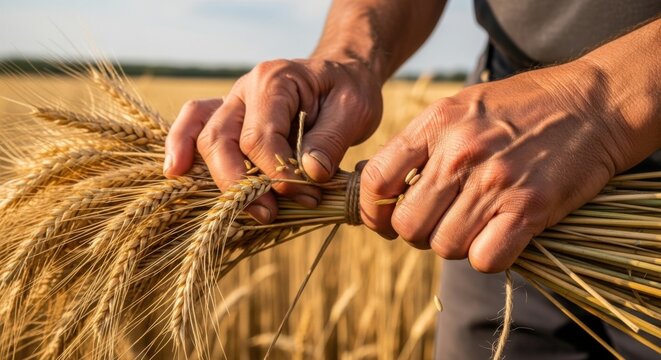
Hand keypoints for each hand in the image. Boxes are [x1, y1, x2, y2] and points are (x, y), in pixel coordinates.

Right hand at [164, 57, 382, 222]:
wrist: (343, 75)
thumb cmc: (349, 90)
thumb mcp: (354, 110)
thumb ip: (330, 140)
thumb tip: (309, 175)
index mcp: (274, 80)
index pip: (260, 137)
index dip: (277, 173)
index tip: (306, 194)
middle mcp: (244, 89)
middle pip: (221, 140)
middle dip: (242, 184)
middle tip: (271, 213)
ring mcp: (232, 101)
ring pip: (205, 139)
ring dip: (222, 180)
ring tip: (246, 211)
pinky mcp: (229, 116)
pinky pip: (194, 125)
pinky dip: (182, 145)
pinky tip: (176, 171)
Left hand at [359, 60, 643, 271]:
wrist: (591, 104)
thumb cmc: (520, 108)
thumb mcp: (459, 107)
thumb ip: (421, 145)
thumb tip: (383, 189)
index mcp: (435, 124)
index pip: (375, 180)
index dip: (372, 209)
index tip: (385, 218)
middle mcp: (459, 154)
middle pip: (407, 225)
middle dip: (417, 233)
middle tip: (438, 222)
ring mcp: (493, 182)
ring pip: (444, 246)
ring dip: (455, 244)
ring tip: (474, 225)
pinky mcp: (528, 208)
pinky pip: (484, 260)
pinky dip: (487, 257)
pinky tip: (499, 237)